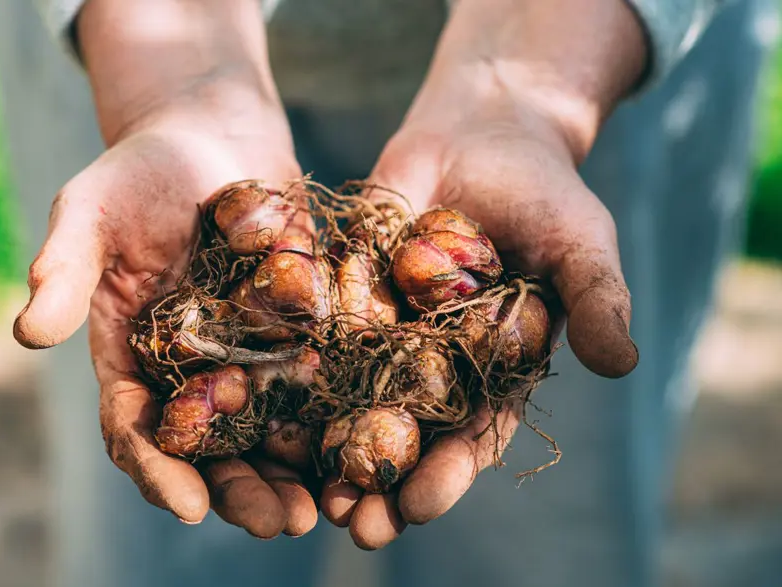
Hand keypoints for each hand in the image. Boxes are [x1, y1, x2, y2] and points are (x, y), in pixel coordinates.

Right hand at [13, 0, 318, 537]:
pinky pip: (318, 379)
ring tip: (329, 507)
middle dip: (241, 489)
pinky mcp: (299, 327)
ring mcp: (249, 351)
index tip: (185, 504)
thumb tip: (27, 333)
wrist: (213, 135)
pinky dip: (336, 415)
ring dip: (294, 470)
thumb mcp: (92, 209)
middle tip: (281, 524)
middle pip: (213, 446)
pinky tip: (365, 442)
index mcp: (133, 354)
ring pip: (270, 428)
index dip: (157, 469)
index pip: (136, 427)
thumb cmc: (142, 169)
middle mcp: (191, 366)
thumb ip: (65, 267)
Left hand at [321, 0, 645, 548]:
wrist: (486, 127)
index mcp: (493, 364)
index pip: (471, 430)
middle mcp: (437, 355)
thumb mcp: (579, 243)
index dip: (448, 471)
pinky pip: (321, 328)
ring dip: (331, 440)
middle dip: (381, 476)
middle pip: (406, 427)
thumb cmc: (545, 189)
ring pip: (355, 392)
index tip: (419, 506)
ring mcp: (390, 323)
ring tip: (305, 488)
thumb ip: (596, 300)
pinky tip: (268, 403)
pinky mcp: (351, 285)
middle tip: (355, 524)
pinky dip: (299, 366)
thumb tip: (623, 364)